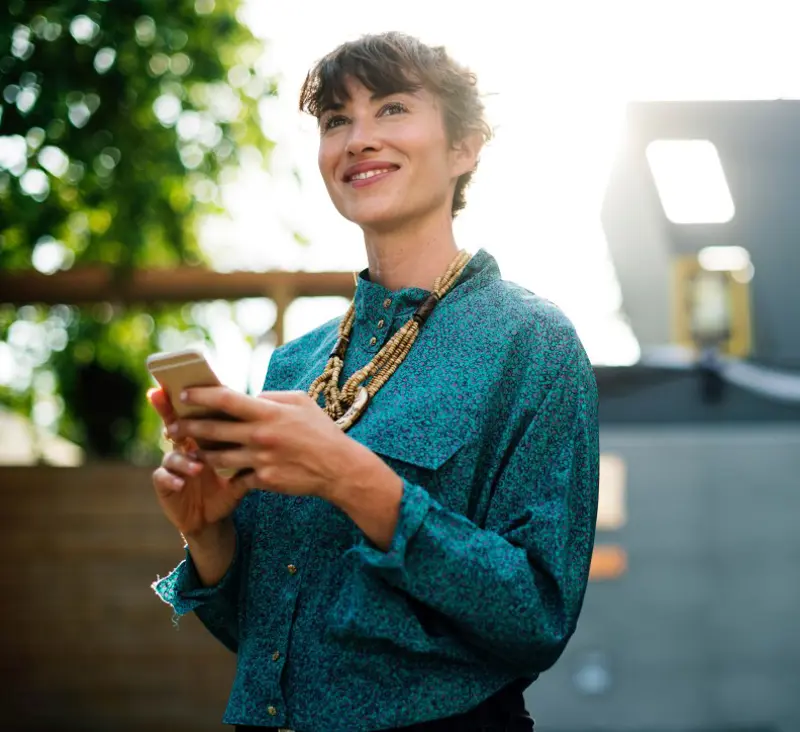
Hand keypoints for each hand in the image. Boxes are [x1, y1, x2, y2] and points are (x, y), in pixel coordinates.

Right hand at [148, 388, 246, 537]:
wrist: (214, 517)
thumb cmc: (229, 486)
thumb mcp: (242, 465)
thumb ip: (250, 444)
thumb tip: (269, 420)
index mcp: (203, 438)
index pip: (196, 413)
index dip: (188, 399)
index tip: (184, 384)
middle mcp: (184, 447)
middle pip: (174, 424)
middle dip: (168, 412)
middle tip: (170, 405)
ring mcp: (172, 465)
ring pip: (171, 453)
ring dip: (183, 458)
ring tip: (197, 467)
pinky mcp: (165, 485)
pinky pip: (162, 477)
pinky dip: (171, 478)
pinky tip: (181, 483)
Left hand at [167, 388, 388, 499]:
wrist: (338, 468)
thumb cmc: (320, 430)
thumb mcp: (300, 402)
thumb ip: (272, 397)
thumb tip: (250, 396)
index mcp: (268, 412)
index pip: (225, 399)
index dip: (200, 395)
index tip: (183, 395)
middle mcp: (260, 435)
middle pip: (212, 430)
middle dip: (187, 427)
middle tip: (172, 426)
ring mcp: (260, 460)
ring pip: (217, 457)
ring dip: (200, 452)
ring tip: (190, 449)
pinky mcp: (263, 480)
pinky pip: (236, 476)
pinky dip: (227, 472)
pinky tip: (219, 469)